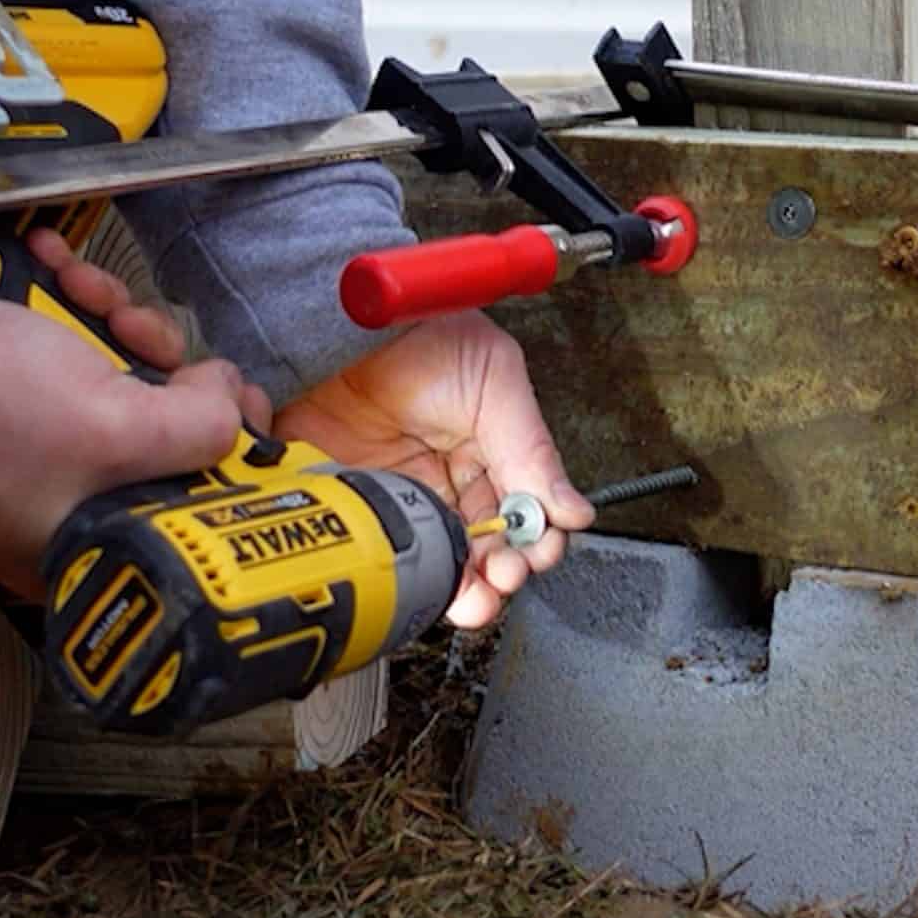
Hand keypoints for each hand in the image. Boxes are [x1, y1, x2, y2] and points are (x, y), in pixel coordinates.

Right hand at [0, 229, 253, 599]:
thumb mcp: (115, 431)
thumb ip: (196, 430)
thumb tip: (228, 403)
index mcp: (84, 545)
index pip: (188, 504)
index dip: (222, 442)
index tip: (229, 391)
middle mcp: (57, 506)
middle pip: (155, 429)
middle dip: (153, 357)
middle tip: (132, 327)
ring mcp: (24, 447)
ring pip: (110, 375)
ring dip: (109, 316)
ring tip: (81, 287)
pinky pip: (57, 350)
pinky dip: (63, 304)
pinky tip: (53, 265)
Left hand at [270, 310, 593, 628]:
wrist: (343, 320)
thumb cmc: (423, 330)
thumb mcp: (494, 378)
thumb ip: (531, 446)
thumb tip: (573, 509)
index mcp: (492, 457)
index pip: (525, 517)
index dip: (537, 542)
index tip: (537, 552)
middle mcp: (450, 485)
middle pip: (486, 551)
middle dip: (504, 575)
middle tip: (504, 576)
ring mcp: (404, 500)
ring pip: (441, 566)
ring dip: (464, 591)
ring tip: (475, 597)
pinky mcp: (356, 506)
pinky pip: (381, 556)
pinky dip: (403, 580)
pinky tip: (422, 580)